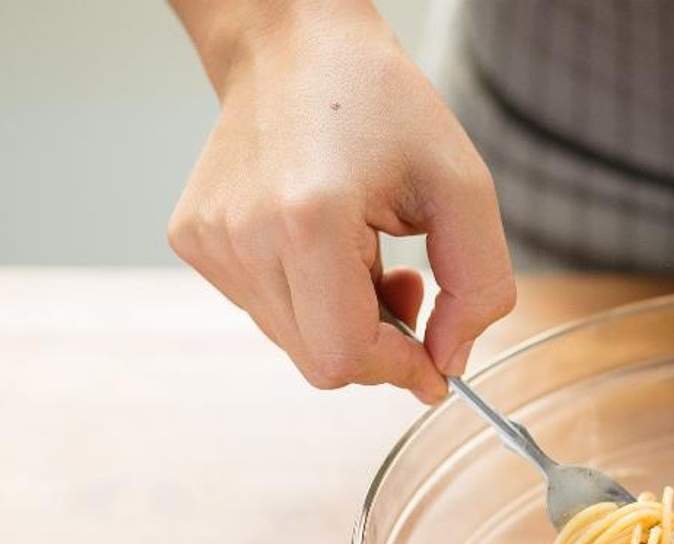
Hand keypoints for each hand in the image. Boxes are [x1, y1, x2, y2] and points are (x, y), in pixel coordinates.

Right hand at [168, 5, 512, 402]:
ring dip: (346, 321)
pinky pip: (269, 312)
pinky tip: (328, 246)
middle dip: (379, 345)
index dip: (399, 370)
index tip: (434, 361)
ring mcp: (211, 242)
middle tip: (408, 285)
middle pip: (321, 362)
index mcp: (306, 222)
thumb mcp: (464, 189)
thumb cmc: (383, 106)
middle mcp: (243, 238)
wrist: (294, 45)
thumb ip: (478, 288)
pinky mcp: (195, 241)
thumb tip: (448, 365)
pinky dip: (311, 299)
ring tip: (369, 253)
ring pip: (295, 343)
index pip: (345, 357)